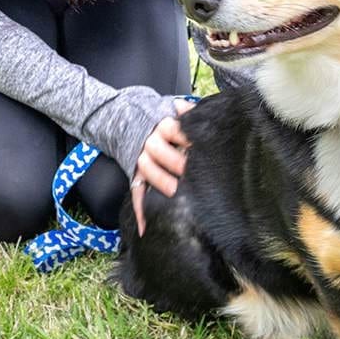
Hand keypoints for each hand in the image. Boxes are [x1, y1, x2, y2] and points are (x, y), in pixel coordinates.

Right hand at [131, 98, 195, 236]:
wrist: (138, 123)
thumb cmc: (171, 124)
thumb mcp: (180, 115)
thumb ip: (192, 113)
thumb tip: (201, 110)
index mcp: (164, 126)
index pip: (175, 130)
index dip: (189, 139)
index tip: (203, 148)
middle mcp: (150, 143)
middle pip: (159, 151)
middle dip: (177, 163)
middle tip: (193, 174)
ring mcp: (142, 160)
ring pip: (147, 171)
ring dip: (162, 182)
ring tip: (178, 194)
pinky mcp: (137, 177)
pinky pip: (136, 193)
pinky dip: (140, 211)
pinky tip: (146, 228)